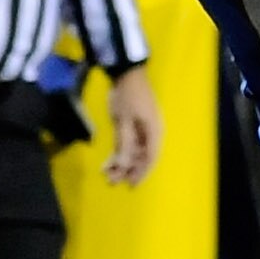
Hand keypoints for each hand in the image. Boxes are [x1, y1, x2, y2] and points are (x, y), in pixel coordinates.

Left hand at [103, 62, 161, 185]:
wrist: (126, 73)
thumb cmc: (128, 97)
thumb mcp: (124, 121)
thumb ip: (125, 145)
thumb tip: (124, 166)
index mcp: (153, 133)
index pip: (150, 158)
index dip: (141, 173)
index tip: (131, 185)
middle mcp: (150, 134)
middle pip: (140, 157)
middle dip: (127, 170)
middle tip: (112, 181)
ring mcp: (141, 130)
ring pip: (132, 152)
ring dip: (120, 163)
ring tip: (106, 173)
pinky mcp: (132, 125)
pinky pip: (127, 143)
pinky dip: (118, 152)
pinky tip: (107, 162)